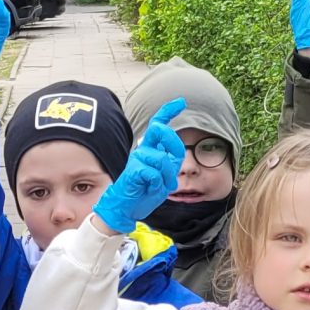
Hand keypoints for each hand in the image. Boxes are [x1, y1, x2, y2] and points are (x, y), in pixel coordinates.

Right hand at [95, 97, 185, 234]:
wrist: (127, 208)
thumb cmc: (145, 191)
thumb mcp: (165, 177)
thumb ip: (170, 163)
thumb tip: (177, 151)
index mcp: (151, 149)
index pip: (159, 125)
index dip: (169, 111)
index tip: (181, 101)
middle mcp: (143, 150)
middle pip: (159, 129)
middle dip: (170, 140)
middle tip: (171, 158)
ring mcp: (137, 158)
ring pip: (162, 159)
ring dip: (167, 177)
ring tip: (159, 187)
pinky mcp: (133, 170)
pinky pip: (154, 173)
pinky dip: (158, 184)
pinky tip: (150, 189)